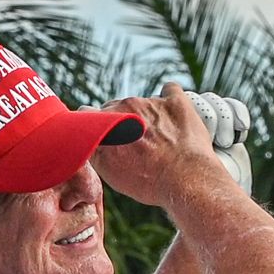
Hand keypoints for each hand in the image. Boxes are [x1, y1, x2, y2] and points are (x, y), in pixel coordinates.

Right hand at [94, 83, 246, 215]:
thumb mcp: (111, 173)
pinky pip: (169, 91)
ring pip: (143, 103)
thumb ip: (95, 152)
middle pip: (117, 108)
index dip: (95, 125)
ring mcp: (151, 102)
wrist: (186, 181)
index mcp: (106, 122)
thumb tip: (91, 142)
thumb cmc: (149, 182)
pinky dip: (170, 103)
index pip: (88, 114)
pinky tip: (174, 119)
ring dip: (147, 116)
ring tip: (161, 141)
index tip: (103, 135)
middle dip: (122, 122)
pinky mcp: (175, 101)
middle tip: (136, 146)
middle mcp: (126, 107)